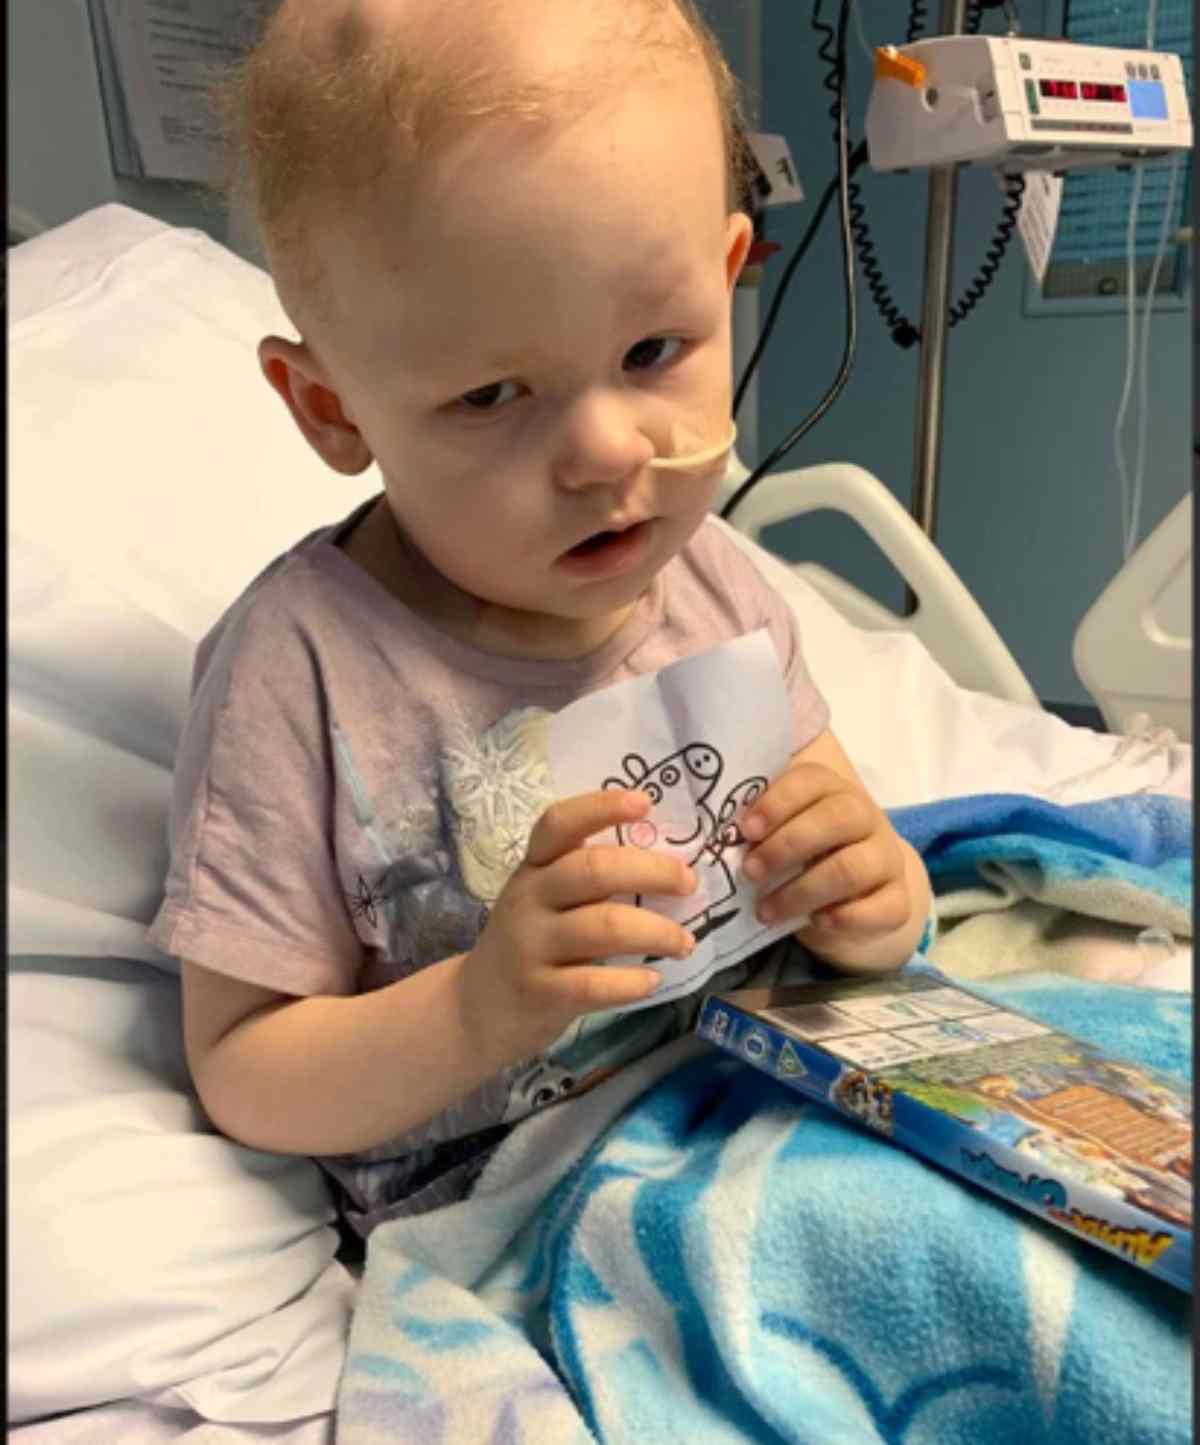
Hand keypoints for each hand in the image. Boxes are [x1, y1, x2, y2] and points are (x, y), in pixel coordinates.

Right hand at [459, 789, 697, 1060]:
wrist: (477, 1007)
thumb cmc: (532, 942)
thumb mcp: (545, 898)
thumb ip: (590, 879)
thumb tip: (670, 867)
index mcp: (534, 867)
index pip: (559, 824)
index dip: (601, 807)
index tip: (645, 802)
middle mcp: (529, 899)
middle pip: (593, 870)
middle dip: (652, 872)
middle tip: (688, 883)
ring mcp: (531, 946)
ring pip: (604, 927)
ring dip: (657, 932)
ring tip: (685, 942)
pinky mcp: (540, 993)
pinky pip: (594, 985)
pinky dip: (631, 983)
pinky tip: (652, 981)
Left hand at [738, 761, 915, 960]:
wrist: (852, 890)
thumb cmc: (803, 851)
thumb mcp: (781, 830)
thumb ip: (759, 826)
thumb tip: (719, 837)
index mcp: (833, 790)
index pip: (812, 780)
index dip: (778, 802)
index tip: (746, 830)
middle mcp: (866, 817)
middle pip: (839, 818)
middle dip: (787, 845)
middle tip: (750, 872)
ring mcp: (886, 858)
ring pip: (853, 867)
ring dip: (803, 891)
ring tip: (767, 910)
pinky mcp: (898, 898)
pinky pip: (885, 907)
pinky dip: (848, 917)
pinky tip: (816, 921)